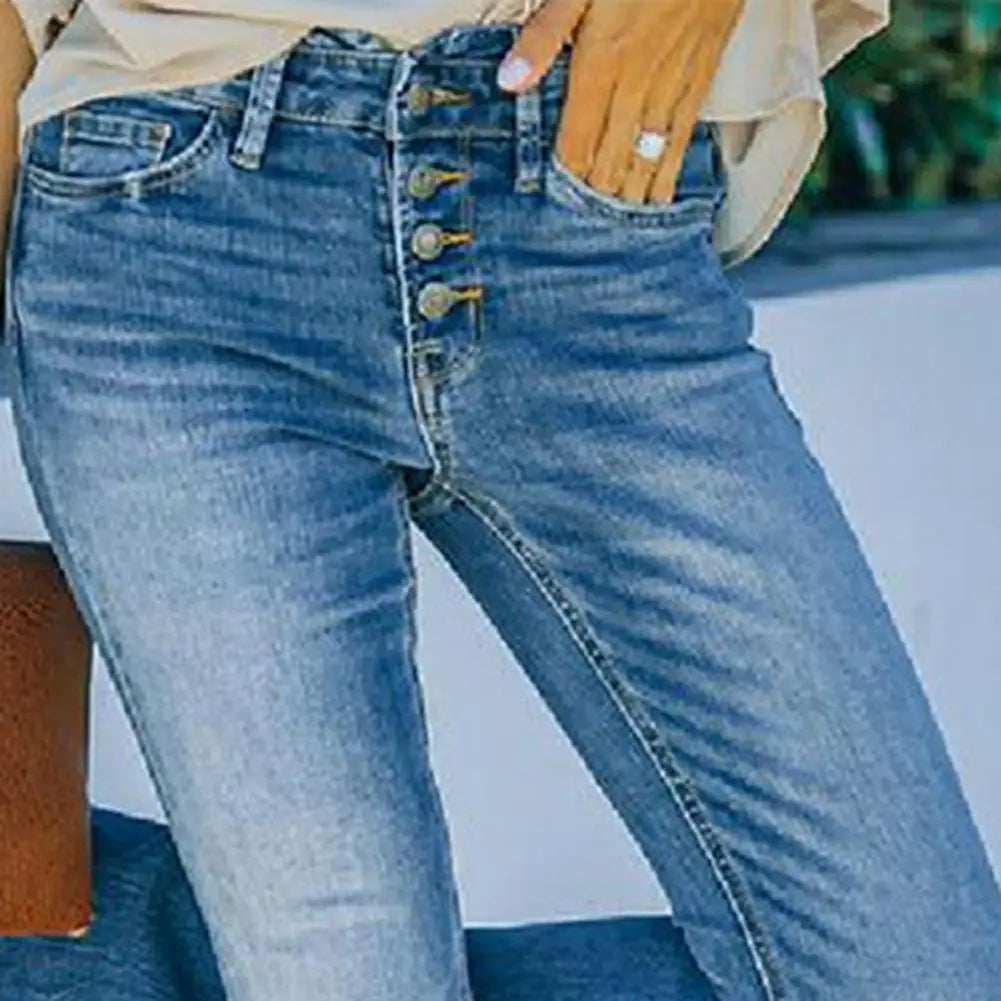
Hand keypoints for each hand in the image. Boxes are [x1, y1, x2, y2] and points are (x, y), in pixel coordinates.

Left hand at [496, 0, 745, 204]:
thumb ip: (543, 36)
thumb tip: (509, 82)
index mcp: (600, 62)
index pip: (576, 140)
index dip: (565, 179)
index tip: (555, 212)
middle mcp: (637, 81)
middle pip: (611, 157)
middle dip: (597, 199)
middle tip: (585, 239)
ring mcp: (673, 80)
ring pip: (648, 154)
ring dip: (631, 194)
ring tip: (619, 229)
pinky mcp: (701, 73)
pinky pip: (683, 135)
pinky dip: (670, 171)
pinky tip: (662, 195)